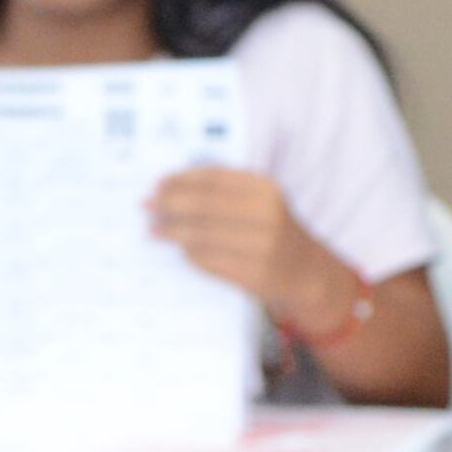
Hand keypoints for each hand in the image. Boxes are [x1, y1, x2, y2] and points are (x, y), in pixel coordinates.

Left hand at [150, 165, 357, 339]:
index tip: (159, 183)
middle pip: (203, 205)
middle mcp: (267, 215)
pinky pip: (209, 260)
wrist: (303, 271)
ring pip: (201, 234)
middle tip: (148, 205)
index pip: (213, 178)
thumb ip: (223, 191)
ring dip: (172, 230)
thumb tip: (168, 188)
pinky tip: (181, 249)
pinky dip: (189, 253)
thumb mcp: (259, 202)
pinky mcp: (254, 273)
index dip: (181, 179)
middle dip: (170, 203)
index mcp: (266, 189)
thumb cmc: (270, 230)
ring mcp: (262, 246)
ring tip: (156, 229)